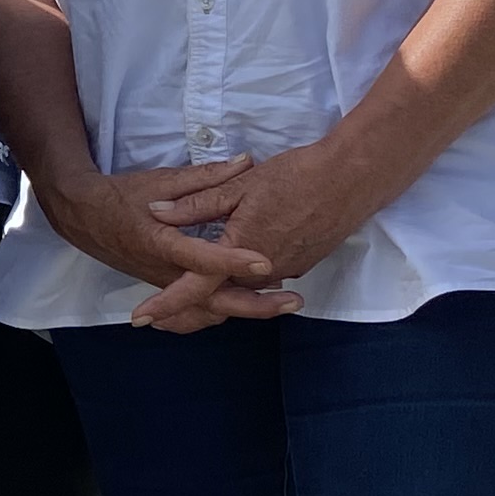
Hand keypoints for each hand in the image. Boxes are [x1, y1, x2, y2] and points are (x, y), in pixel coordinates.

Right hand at [31, 150, 293, 334]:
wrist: (84, 218)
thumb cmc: (122, 196)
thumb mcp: (162, 180)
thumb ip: (206, 176)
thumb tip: (246, 161)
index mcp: (162, 243)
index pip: (204, 259)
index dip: (235, 262)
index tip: (266, 262)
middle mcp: (166, 273)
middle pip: (215, 301)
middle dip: (256, 306)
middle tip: (293, 302)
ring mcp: (167, 285)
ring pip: (210, 309)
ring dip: (246, 309)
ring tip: (284, 304)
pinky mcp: (167, 288)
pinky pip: (201, 307)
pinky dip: (228, 308)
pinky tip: (253, 301)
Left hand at [147, 141, 378, 297]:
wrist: (353, 179)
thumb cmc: (296, 176)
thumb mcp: (240, 185)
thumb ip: (197, 204)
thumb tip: (156, 212)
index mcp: (240, 251)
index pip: (195, 286)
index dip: (166, 303)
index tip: (141, 318)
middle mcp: (263, 271)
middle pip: (219, 295)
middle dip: (189, 305)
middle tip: (159, 314)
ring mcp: (286, 270)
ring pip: (243, 286)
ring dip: (220, 289)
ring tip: (192, 288)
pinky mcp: (302, 264)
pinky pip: (265, 277)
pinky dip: (246, 277)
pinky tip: (238, 264)